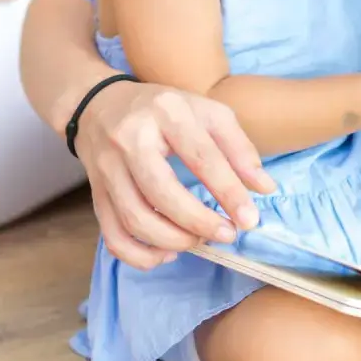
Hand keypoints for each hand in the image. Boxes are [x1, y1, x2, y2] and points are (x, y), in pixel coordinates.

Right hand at [75, 80, 276, 270]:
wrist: (99, 104)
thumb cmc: (163, 110)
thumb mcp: (206, 113)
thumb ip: (238, 148)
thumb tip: (265, 188)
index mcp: (166, 112)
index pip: (201, 157)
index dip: (228, 192)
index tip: (249, 220)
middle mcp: (131, 138)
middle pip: (162, 192)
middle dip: (199, 223)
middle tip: (226, 234)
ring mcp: (107, 167)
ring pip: (135, 219)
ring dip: (172, 240)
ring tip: (198, 240)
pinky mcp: (95, 193)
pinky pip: (113, 236)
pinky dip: (140, 255)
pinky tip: (166, 252)